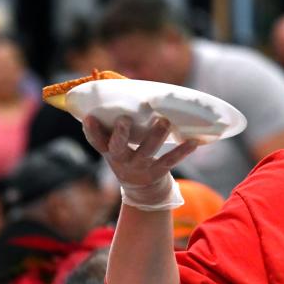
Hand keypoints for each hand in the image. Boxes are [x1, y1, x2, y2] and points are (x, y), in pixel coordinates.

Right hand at [83, 115, 197, 208]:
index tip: (90, 117)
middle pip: (118, 147)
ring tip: (164, 121)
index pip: (96, 142)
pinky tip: (193, 142)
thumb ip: (116, 128)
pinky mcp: (158, 172)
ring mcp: (140, 168)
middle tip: (125, 118)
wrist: (142, 190)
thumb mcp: (117, 146)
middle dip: (121, 133)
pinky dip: (182, 151)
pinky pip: (171, 161)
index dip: (92, 130)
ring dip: (155, 135)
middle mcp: (122, 160)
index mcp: (109, 151)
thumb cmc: (129, 157)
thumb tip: (119, 92)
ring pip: (147, 151)